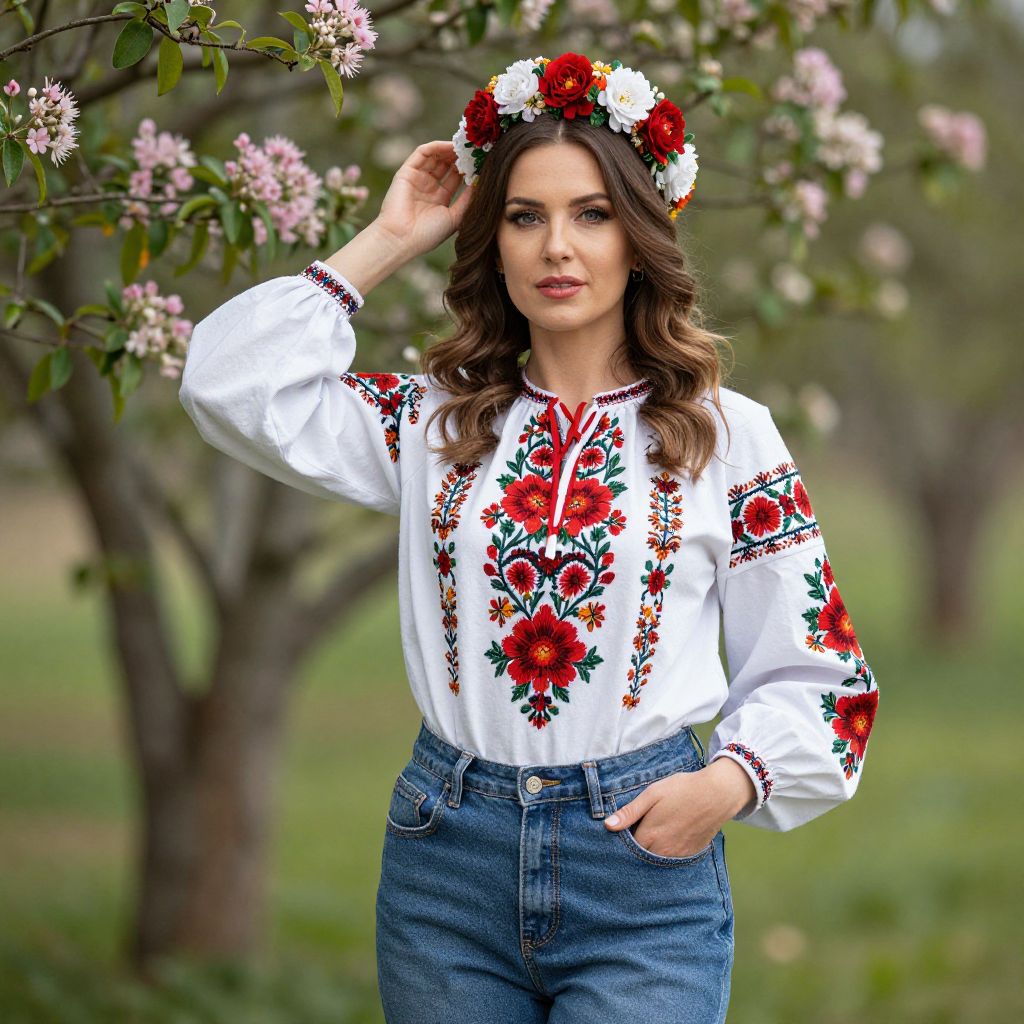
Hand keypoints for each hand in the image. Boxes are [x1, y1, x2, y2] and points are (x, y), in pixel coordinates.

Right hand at [373, 139, 473, 260]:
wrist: (402, 239)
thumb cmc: (428, 235)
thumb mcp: (455, 217)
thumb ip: (468, 200)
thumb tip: (481, 182)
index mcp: (439, 199)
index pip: (455, 177)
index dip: (468, 169)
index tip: (482, 161)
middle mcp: (428, 187)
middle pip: (446, 164)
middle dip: (460, 156)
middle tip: (475, 149)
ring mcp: (417, 178)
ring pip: (435, 156)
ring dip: (450, 149)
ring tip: (465, 146)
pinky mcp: (406, 172)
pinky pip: (422, 153)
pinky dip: (437, 146)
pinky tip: (451, 146)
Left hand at [603, 761, 753, 857]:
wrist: (717, 794)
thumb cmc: (682, 789)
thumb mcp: (652, 794)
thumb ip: (630, 812)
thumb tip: (608, 825)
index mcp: (649, 835)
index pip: (626, 848)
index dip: (622, 840)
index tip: (622, 831)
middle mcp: (662, 851)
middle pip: (640, 857)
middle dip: (635, 849)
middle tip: (638, 832)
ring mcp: (678, 855)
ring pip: (656, 861)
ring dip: (651, 853)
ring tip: (653, 835)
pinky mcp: (690, 855)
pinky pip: (673, 862)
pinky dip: (666, 854)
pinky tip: (668, 840)